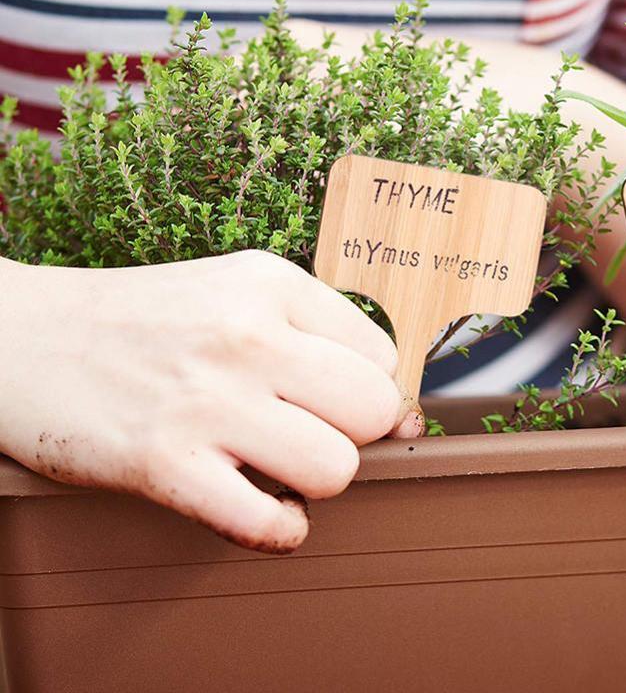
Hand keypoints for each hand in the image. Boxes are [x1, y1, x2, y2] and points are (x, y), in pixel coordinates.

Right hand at [0, 250, 399, 552]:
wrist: (24, 337)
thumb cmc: (145, 320)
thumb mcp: (236, 291)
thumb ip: (316, 334)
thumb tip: (398, 410)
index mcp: (270, 284)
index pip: (381, 357)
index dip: (364, 389)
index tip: (334, 401)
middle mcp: (247, 335)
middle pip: (372, 410)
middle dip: (353, 435)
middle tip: (310, 432)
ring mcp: (206, 400)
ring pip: (336, 468)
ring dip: (315, 482)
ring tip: (278, 466)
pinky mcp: (164, 463)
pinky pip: (267, 522)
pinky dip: (280, 530)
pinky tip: (263, 508)